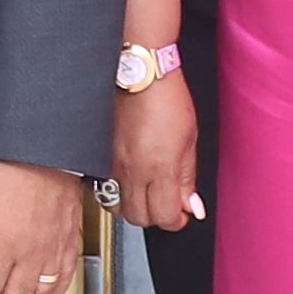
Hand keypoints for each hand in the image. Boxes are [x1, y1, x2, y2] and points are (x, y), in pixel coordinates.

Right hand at [109, 71, 201, 231]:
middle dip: (156, 217)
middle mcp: (131, 170)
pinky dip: (118, 191)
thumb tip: (192, 205)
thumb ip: (188, 177)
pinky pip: (105, 186)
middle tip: (168, 204)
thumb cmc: (166, 98)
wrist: (139, 73)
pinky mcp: (100, 155)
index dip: (177, 220)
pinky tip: (130, 179)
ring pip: (117, 206)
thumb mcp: (189, 139)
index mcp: (158, 167)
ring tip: (147, 193)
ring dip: (134, 206)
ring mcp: (112, 164)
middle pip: (139, 218)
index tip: (183, 212)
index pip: (165, 216)